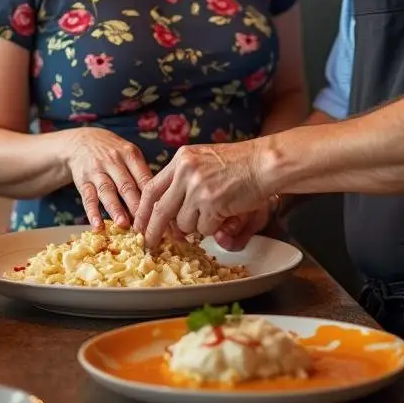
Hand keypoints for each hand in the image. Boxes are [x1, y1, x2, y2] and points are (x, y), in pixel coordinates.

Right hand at [65, 126, 152, 229]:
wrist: (84, 141)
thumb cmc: (114, 153)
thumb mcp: (130, 154)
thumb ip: (142, 174)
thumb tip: (158, 201)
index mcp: (130, 155)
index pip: (143, 177)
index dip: (152, 196)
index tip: (160, 214)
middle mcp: (114, 161)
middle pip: (127, 185)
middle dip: (136, 205)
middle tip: (146, 224)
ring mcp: (97, 171)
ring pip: (107, 191)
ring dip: (116, 209)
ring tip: (124, 225)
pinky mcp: (83, 181)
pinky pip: (88, 198)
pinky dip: (92, 213)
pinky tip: (98, 226)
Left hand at [133, 140, 269, 248]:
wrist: (264, 163)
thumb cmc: (240, 162)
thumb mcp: (204, 159)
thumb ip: (183, 177)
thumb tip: (168, 209)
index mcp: (182, 159)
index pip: (152, 188)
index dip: (143, 210)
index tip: (139, 225)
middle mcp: (186, 171)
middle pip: (161, 210)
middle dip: (155, 231)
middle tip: (151, 244)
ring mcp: (198, 187)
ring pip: (185, 224)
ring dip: (197, 226)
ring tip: (214, 211)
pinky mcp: (212, 203)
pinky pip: (204, 228)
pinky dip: (214, 227)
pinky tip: (225, 212)